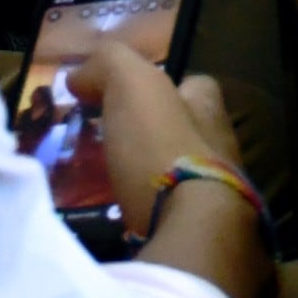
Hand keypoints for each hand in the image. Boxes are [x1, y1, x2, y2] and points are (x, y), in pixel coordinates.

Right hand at [64, 44, 253, 251]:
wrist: (192, 230)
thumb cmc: (165, 148)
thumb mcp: (134, 85)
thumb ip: (110, 65)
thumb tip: (79, 75)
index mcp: (210, 111)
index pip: (195, 86)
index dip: (162, 84)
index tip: (122, 94)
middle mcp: (218, 150)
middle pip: (178, 133)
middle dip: (143, 137)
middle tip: (97, 142)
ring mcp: (210, 196)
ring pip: (167, 178)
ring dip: (135, 178)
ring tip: (89, 183)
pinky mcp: (193, 233)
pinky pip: (158, 217)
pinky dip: (134, 214)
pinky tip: (103, 216)